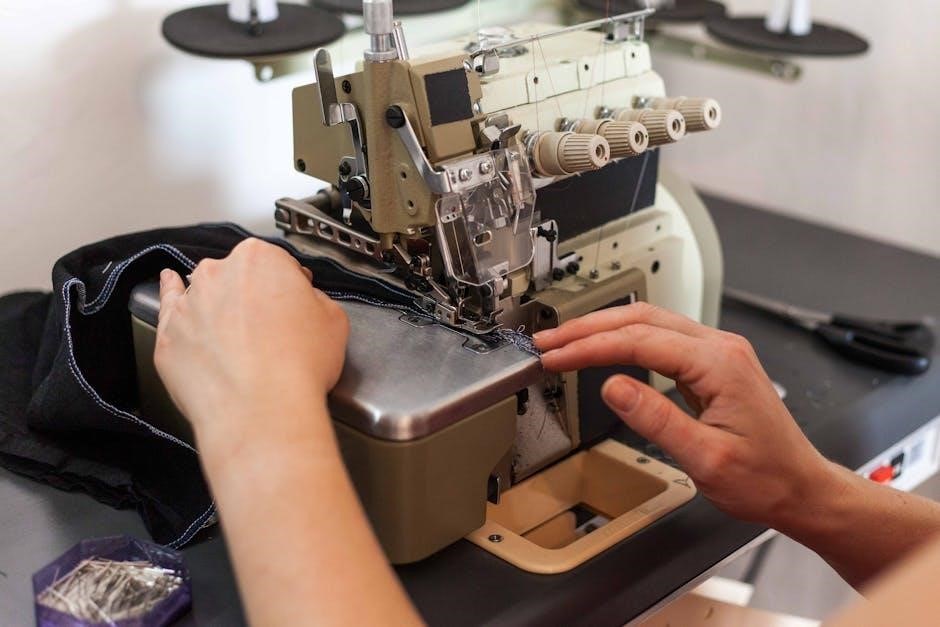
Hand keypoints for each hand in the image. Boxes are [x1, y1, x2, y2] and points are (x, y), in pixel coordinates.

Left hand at [154, 238, 349, 445]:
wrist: (262, 413)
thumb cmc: (298, 367)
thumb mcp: (333, 321)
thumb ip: (316, 300)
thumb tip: (305, 304)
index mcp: (261, 259)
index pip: (279, 264)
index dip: (290, 288)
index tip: (295, 306)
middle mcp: (218, 273)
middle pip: (239, 276)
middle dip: (253, 296)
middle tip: (271, 330)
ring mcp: (188, 304)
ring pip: (205, 292)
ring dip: (219, 305)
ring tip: (237, 334)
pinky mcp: (168, 335)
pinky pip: (167, 307)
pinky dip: (170, 295)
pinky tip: (171, 283)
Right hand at [534, 302, 833, 527]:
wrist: (801, 487)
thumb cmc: (765, 478)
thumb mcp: (705, 459)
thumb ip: (656, 419)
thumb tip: (612, 387)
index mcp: (719, 364)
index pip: (638, 341)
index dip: (590, 347)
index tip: (556, 357)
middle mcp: (720, 348)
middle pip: (641, 318)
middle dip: (588, 328)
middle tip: (548, 344)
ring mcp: (717, 352)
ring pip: (649, 322)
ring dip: (604, 329)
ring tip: (565, 342)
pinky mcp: (712, 364)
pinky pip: (661, 337)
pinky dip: (624, 339)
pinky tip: (604, 347)